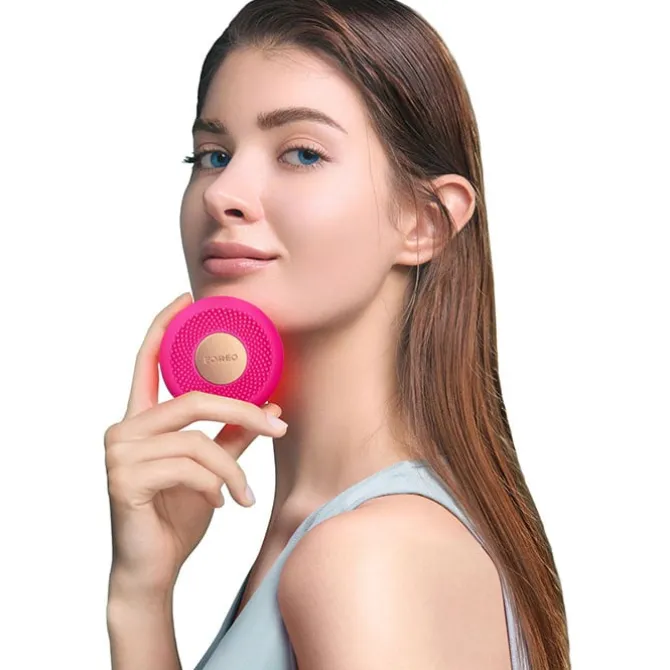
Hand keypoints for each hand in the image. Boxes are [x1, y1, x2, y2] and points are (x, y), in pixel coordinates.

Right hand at [104, 293, 287, 593]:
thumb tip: (271, 409)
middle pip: (192, 398)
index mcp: (142, 419)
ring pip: (197, 439)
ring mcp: (120, 453)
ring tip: (245, 495)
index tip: (187, 298)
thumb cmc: (178, 513)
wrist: (153, 569)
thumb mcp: (212, 468)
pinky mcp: (123, 480)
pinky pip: (188, 468)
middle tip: (279, 429)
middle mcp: (124, 428)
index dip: (165, 325)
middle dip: (243, 411)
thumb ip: (233, 436)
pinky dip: (216, 486)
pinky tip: (220, 505)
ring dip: (232, 469)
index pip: (147, 361)